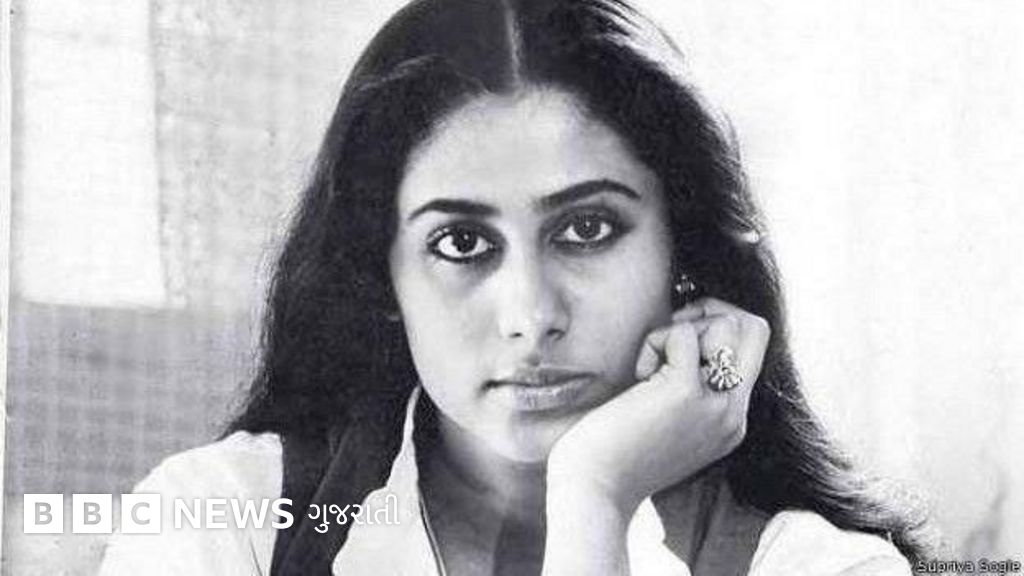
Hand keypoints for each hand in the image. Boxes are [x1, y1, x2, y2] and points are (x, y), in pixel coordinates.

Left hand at [546, 297, 770, 516]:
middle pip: (755, 329)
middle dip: (712, 311)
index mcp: (732, 422)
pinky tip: (638, 374)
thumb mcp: (668, 420)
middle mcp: (733, 414)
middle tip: (671, 333)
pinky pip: (682, 333)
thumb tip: (688, 331)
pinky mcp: (686, 393)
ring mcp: (715, 404)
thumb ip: (691, 388)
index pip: (753, 348)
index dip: (718, 326)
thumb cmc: (618, 451)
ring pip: (724, 324)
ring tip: (651, 365)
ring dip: (680, 328)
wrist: (594, 489)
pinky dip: (654, 340)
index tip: (681, 335)